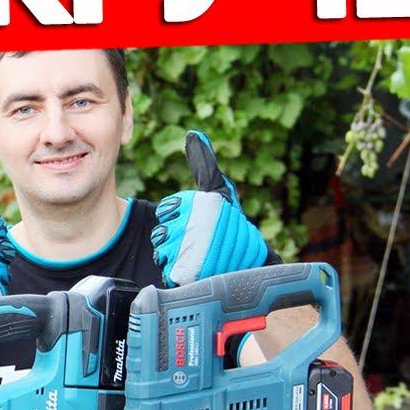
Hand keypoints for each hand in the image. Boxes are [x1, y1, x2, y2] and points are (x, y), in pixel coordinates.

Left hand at [150, 131, 268, 285]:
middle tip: (194, 240)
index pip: (165, 210)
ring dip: (172, 255)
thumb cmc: (231, 223)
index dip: (173, 217)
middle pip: (160, 232)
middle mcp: (202, 226)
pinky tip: (191, 269)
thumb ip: (204, 164)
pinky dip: (174, 272)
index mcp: (205, 203)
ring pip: (161, 252)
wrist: (249, 264)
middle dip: (171, 237)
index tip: (193, 220)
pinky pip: (167, 271)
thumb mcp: (218, 190)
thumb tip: (194, 134)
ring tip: (194, 254)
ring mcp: (197, 251)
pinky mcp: (192, 275)